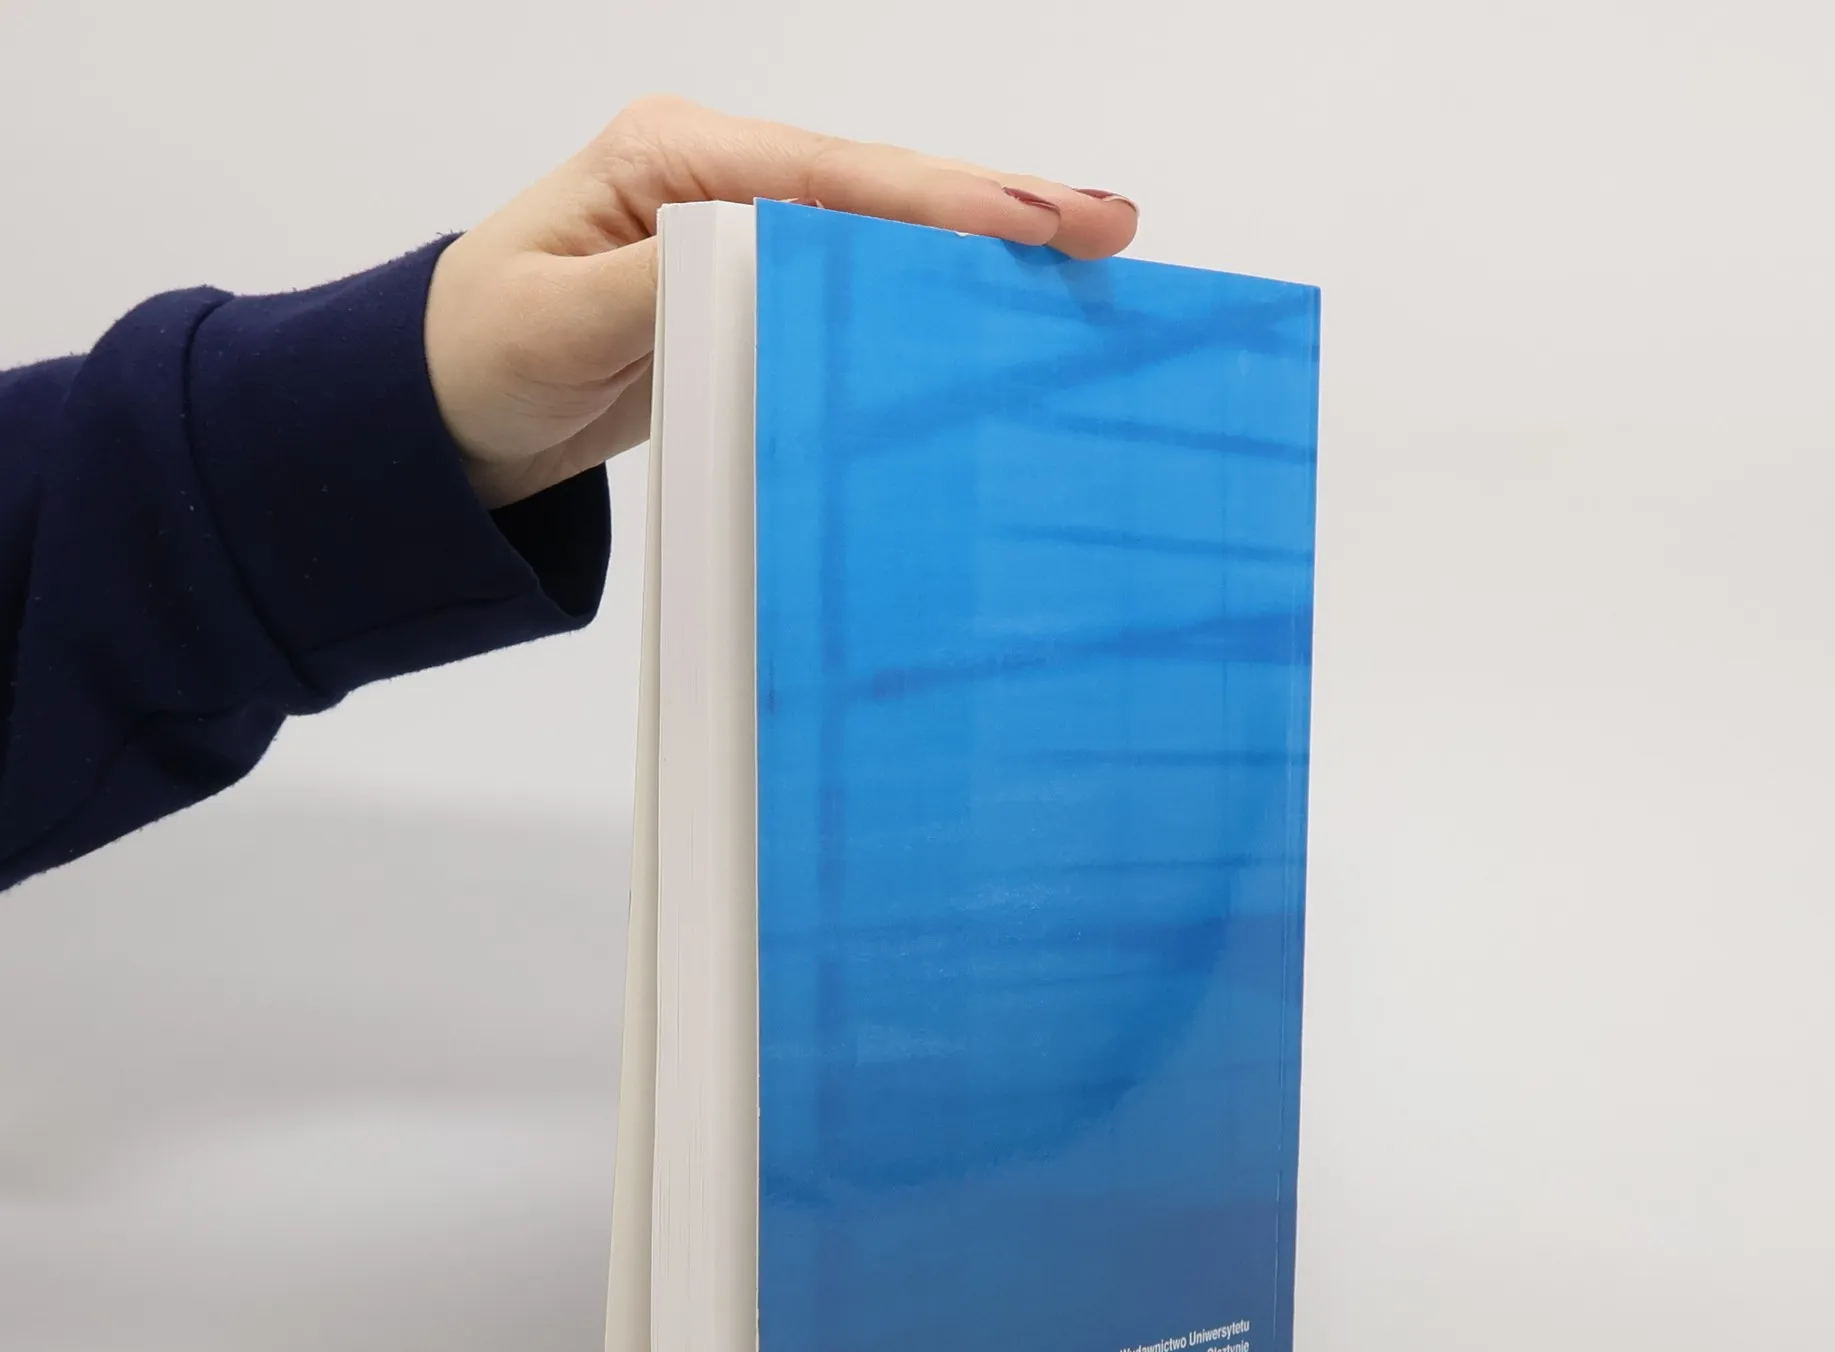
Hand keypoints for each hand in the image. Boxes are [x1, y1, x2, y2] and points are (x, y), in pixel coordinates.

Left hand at [423, 96, 1138, 508]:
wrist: (437, 418)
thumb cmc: (476, 353)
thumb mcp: (558, 320)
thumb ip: (669, 287)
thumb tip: (774, 259)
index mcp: (674, 160)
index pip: (831, 177)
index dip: (938, 200)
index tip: (1032, 219)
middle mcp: (717, 183)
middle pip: (878, 192)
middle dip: (994, 209)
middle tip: (1107, 229)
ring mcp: (736, 240)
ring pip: (878, 241)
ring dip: (977, 254)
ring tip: (1081, 262)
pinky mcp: (746, 302)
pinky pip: (852, 297)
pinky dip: (924, 302)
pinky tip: (986, 316)